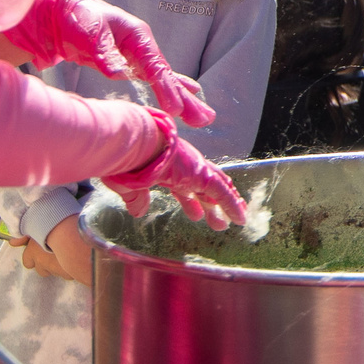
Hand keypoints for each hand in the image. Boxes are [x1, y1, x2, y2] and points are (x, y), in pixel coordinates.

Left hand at [4, 0, 216, 127]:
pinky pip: (153, 79)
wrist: (60, 12)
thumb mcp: (90, 31)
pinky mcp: (128, 64)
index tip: (175, 110)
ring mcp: (137, 56)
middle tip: (205, 119)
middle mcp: (142, 46)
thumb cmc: (76, 15)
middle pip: (167, 75)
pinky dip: (168, 88)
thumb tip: (118, 74)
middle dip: (185, 98)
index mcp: (137, 35)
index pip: (156, 67)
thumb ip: (104, 52)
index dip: (166, 89)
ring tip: (202, 119)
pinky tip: (185, 97)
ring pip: (163, 80)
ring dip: (182, 99)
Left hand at [17, 215, 96, 283]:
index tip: (40, 250)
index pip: (27, 261)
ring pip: (55, 272)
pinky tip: (76, 258)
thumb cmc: (56, 225)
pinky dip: (71, 268)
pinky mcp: (69, 274)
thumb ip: (25, 236)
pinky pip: (69, 274)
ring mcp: (56, 270)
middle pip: (41, 269)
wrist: (75, 234)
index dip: (33, 256)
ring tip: (66, 254)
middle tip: (55, 251)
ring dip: (58, 266)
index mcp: (33, 252)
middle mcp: (42, 264)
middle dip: (47, 263)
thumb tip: (12, 242)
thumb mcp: (37, 225)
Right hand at [103, 113, 244, 228]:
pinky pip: (221, 192)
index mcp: (165, 167)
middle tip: (218, 220)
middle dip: (211, 204)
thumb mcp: (129, 185)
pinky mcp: (200, 174)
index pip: (184, 186)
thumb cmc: (123, 160)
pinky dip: (232, 205)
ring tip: (235, 221)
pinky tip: (240, 218)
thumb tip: (138, 212)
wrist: (130, 142)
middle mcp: (182, 166)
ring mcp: (193, 168)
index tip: (198, 213)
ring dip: (227, 206)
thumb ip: (137, 198)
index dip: (192, 200)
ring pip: (217, 188)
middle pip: (203, 187)